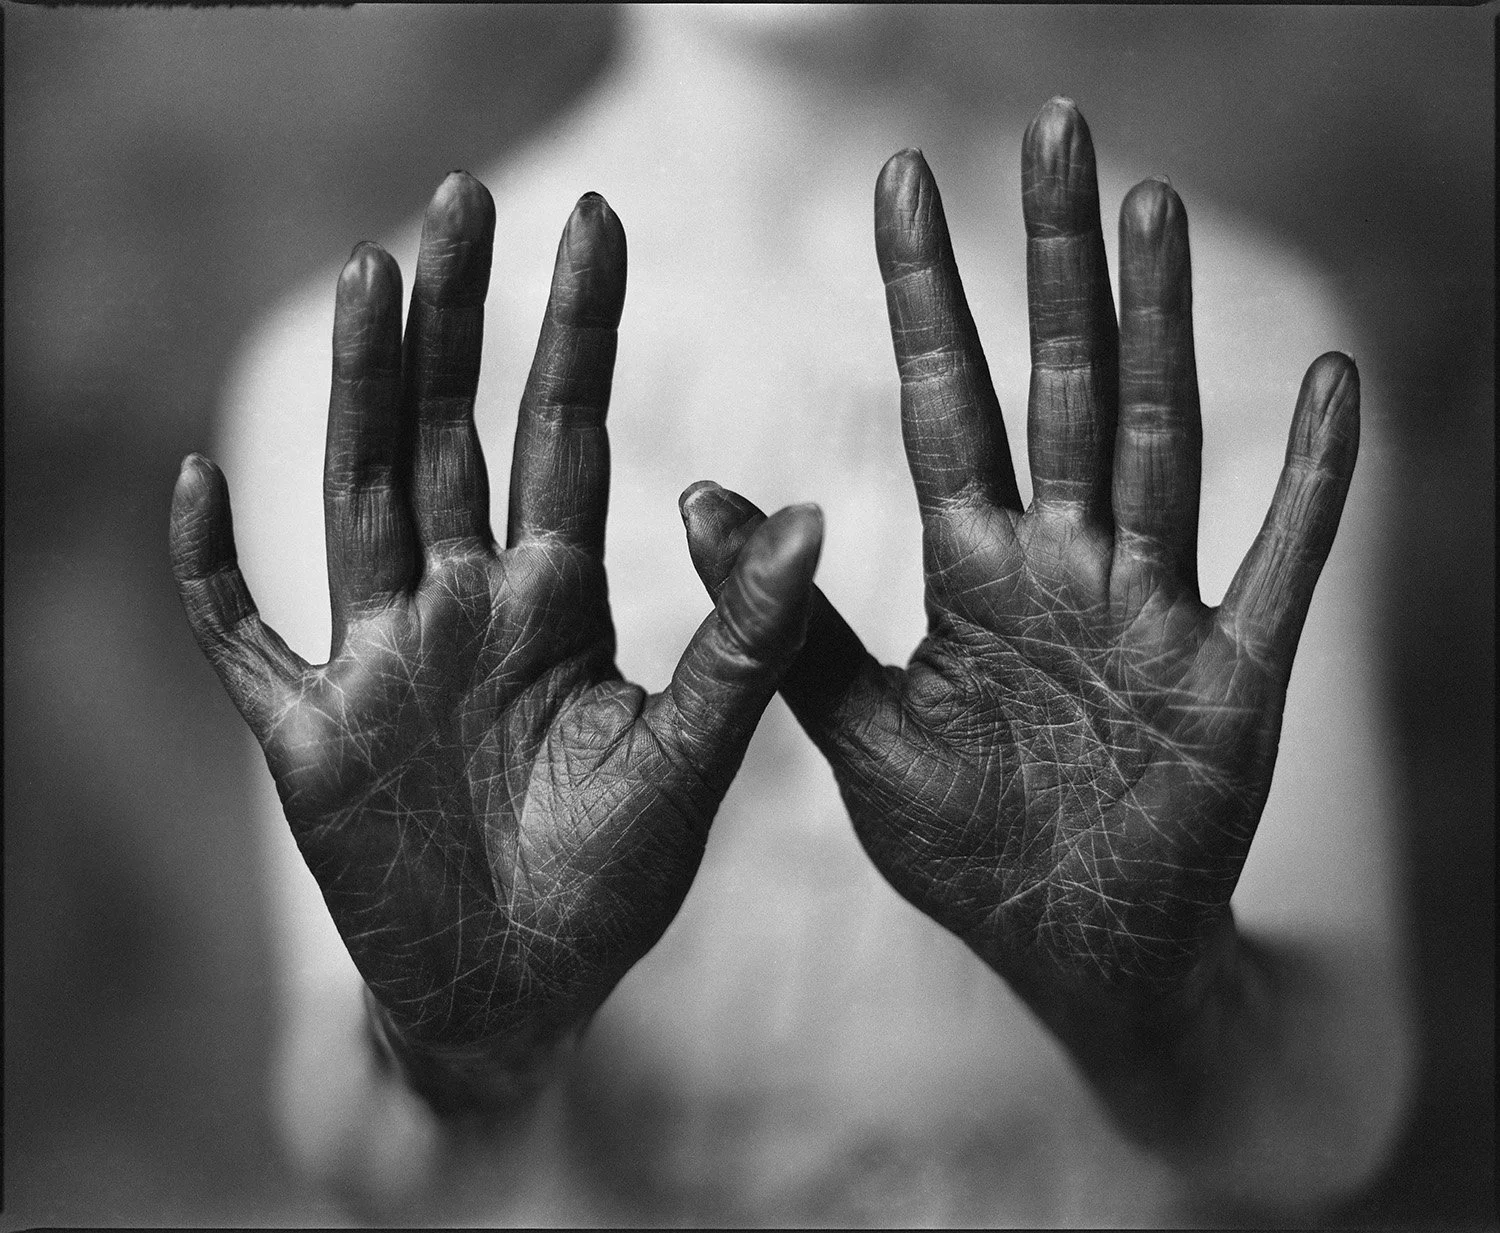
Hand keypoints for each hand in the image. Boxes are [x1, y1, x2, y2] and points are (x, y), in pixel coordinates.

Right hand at [170, 173, 822, 1118]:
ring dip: (358, 392)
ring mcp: (379, 660)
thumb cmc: (610, 884)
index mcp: (556, 601)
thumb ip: (745, 643)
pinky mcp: (306, 733)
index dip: (577, 332)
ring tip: (366, 276)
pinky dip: (213, 567)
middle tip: (462, 197)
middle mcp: (464, 606)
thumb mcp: (690, 759)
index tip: (597, 219)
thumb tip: (815, 512)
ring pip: (356, 496)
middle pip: (452, 434)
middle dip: (459, 319)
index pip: (563, 436)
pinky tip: (201, 480)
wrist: (519, 994)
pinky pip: (240, 634)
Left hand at [682, 100, 1358, 1134]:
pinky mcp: (1234, 672)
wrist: (1066, 944)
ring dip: (1158, 327)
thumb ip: (785, 618)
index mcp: (971, 571)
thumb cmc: (963, 843)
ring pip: (1156, 438)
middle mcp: (1065, 563)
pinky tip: (1333, 380)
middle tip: (1056, 129)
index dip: (926, 293)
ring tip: (1155, 207)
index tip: (901, 179)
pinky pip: (1283, 558)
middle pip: (1058, 384)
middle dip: (1053, 260)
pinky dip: (1311, 478)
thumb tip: (693, 489)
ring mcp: (1154, 607)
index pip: (944, 402)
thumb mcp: (857, 734)